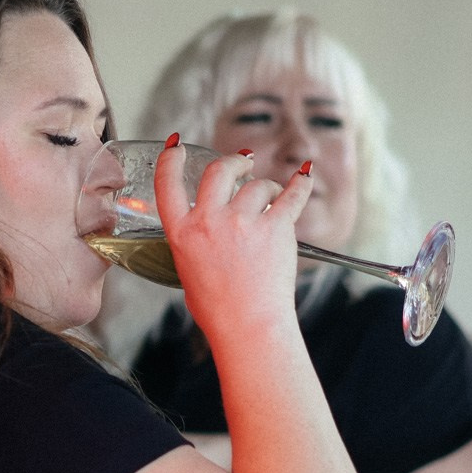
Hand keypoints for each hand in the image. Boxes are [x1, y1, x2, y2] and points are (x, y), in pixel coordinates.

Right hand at [154, 144, 312, 337]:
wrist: (249, 327)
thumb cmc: (219, 310)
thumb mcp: (189, 274)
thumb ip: (194, 245)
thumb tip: (206, 233)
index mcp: (182, 234)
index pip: (168, 184)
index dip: (171, 159)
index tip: (176, 145)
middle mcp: (209, 222)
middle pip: (217, 171)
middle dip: (232, 162)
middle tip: (243, 164)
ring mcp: (242, 222)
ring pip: (257, 185)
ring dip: (267, 187)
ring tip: (273, 198)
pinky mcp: (275, 227)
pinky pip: (291, 196)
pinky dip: (300, 185)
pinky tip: (303, 177)